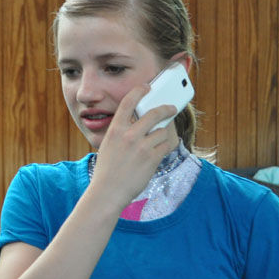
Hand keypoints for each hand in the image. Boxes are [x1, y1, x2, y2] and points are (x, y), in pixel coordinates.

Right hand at [91, 85, 179, 208]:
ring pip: (163, 131)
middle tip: (171, 108)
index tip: (147, 86)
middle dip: (166, 108)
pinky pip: (167, 145)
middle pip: (154, 113)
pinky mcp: (152, 158)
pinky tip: (167, 145)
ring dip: (166, 132)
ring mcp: (141, 146)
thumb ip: (122, 132)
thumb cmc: (108, 170)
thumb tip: (140, 124)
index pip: (128, 102)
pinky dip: (168, 144)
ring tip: (165, 134)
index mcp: (115, 129)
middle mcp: (129, 135)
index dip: (139, 90)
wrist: (108, 191)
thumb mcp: (109, 145)